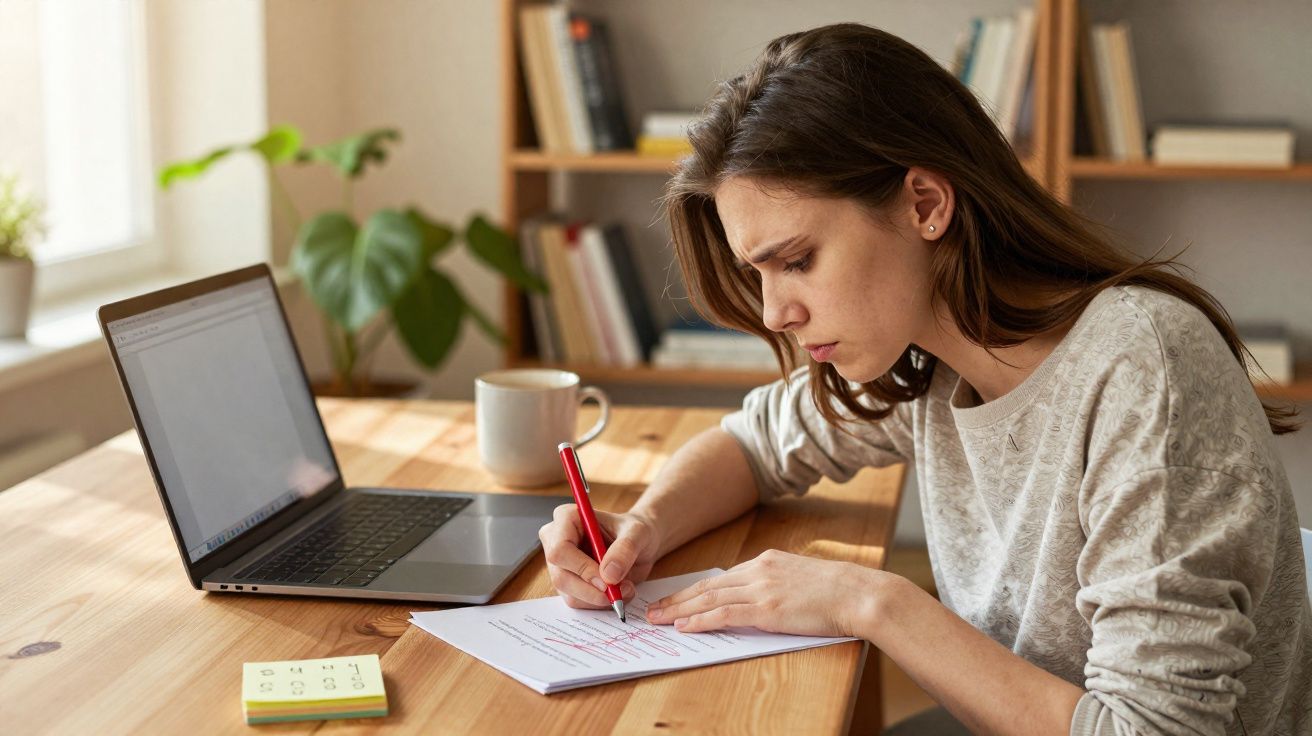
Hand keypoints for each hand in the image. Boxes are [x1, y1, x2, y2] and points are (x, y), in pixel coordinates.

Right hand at [539, 506, 661, 609]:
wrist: (640, 545)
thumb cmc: (635, 531)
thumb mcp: (638, 533)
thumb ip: (625, 549)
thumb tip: (608, 575)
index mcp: (567, 518)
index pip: (560, 549)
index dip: (582, 568)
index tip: (607, 580)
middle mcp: (556, 541)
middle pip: (561, 576)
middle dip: (592, 590)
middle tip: (618, 593)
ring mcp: (559, 565)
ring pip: (569, 594)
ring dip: (600, 599)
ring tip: (626, 588)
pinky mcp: (567, 583)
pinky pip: (578, 602)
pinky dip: (600, 603)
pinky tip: (617, 592)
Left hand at [645, 549, 878, 637]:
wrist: (859, 593)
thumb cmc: (838, 592)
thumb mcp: (801, 579)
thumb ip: (776, 585)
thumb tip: (758, 601)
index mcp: (767, 561)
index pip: (721, 577)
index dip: (694, 589)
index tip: (676, 598)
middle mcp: (759, 570)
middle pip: (707, 585)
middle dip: (677, 599)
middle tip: (652, 609)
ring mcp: (762, 588)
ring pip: (709, 598)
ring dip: (680, 610)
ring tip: (658, 619)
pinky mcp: (767, 608)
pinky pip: (725, 613)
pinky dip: (701, 620)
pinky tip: (684, 626)